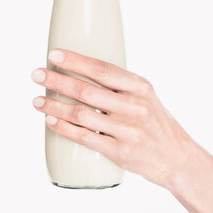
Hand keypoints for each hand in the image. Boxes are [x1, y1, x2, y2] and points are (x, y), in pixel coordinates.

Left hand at [31, 48, 194, 187]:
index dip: (75, 60)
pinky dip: (63, 128)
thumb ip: (117, 85)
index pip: (102, 69)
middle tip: (37, 75)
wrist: (176, 157)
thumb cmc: (153, 122)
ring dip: (54, 106)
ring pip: (81, 114)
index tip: (53, 54)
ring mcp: (127, 130)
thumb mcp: (144, 96)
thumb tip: (78, 70)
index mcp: (139, 87)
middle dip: (57, 81)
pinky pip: (85, 137)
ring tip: (36, 100)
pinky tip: (50, 120)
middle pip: (86, 90)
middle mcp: (134, 106)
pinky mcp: (119, 151)